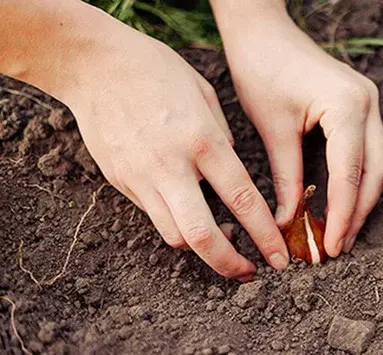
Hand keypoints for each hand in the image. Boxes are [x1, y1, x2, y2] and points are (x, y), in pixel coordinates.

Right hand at [59, 6, 288, 279]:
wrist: (94, 63)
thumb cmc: (157, 70)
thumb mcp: (204, 95)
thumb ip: (222, 139)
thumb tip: (232, 172)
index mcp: (203, 140)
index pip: (242, 199)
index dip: (265, 235)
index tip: (280, 256)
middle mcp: (172, 165)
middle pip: (203, 235)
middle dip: (230, 264)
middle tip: (250, 274)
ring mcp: (141, 176)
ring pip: (174, 235)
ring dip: (202, 248)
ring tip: (223, 248)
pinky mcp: (120, 181)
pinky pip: (153, 215)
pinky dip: (175, 223)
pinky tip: (189, 214)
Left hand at [212, 2, 382, 256]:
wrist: (262, 29)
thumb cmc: (262, 68)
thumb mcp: (273, 129)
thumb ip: (287, 178)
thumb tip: (289, 223)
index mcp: (348, 106)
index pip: (350, 173)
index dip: (341, 215)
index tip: (328, 248)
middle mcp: (368, 104)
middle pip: (374, 173)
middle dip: (356, 214)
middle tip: (335, 249)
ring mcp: (369, 103)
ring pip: (376, 165)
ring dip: (359, 201)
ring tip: (338, 234)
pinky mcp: (361, 106)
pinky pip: (367, 151)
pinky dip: (356, 180)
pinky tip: (341, 203)